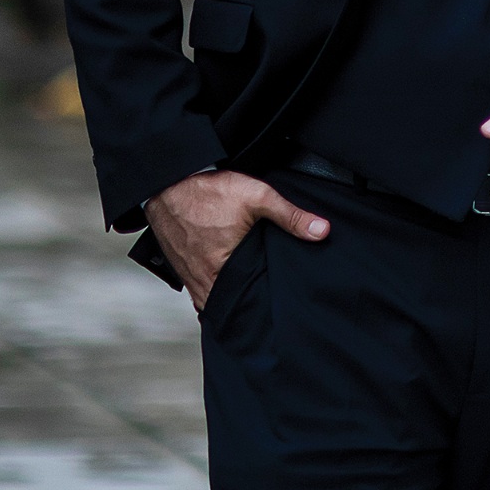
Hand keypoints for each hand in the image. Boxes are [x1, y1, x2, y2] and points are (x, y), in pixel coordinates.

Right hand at [144, 171, 329, 311]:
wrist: (168, 181)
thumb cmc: (207, 191)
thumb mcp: (257, 197)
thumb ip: (291, 216)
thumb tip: (321, 231)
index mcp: (219, 269)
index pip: (242, 301)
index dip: (258, 305)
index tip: (272, 309)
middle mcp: (200, 277)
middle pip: (225, 302)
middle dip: (243, 305)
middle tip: (262, 306)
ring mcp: (186, 272)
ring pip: (208, 297)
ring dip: (225, 298)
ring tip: (246, 297)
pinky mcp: (179, 263)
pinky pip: (196, 285)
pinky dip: (210, 287)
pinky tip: (225, 281)